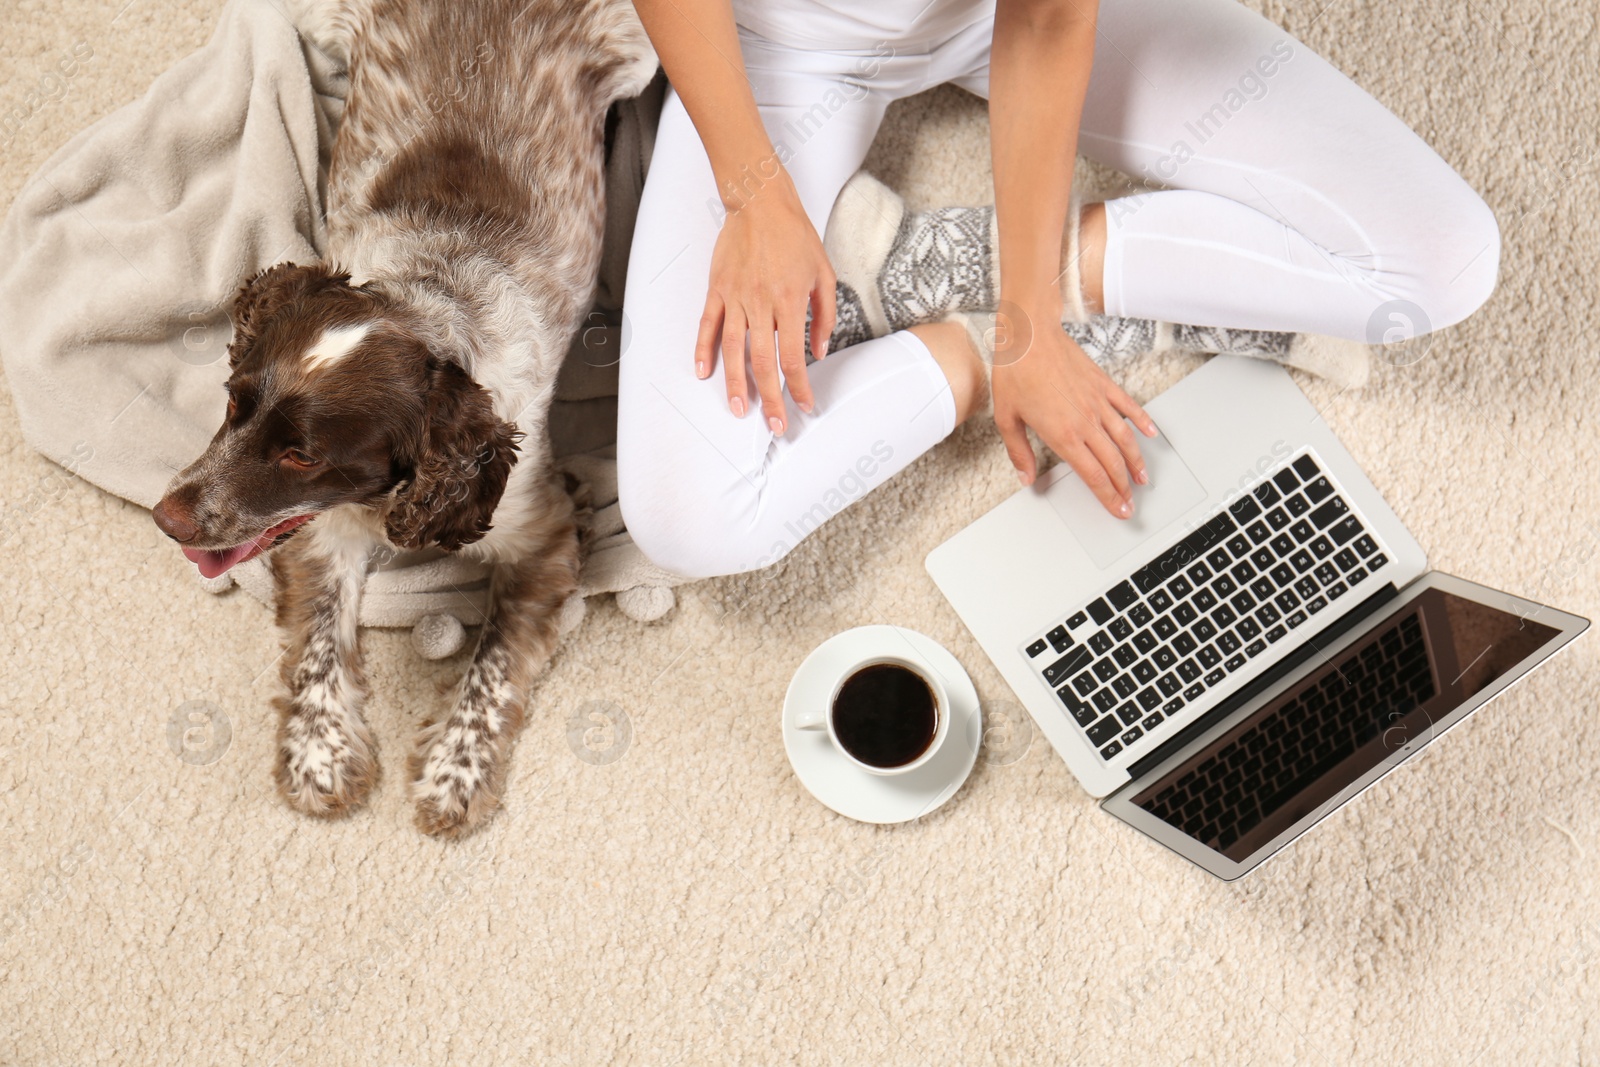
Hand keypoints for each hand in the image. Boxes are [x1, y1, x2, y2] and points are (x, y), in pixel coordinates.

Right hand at [694, 171, 835, 433]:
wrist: (762, 203)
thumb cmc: (796, 237)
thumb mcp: (825, 274)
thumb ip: (826, 315)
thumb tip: (820, 351)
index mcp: (791, 302)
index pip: (793, 356)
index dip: (798, 386)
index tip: (803, 406)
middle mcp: (761, 304)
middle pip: (762, 361)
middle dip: (769, 398)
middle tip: (773, 425)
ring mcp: (735, 297)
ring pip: (733, 349)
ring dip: (735, 383)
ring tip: (739, 409)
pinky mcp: (717, 289)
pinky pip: (707, 325)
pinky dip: (704, 350)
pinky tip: (704, 372)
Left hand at [991, 312, 1157, 517]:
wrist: (1030, 336)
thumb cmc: (1015, 372)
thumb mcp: (1007, 418)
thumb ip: (1019, 452)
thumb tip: (1025, 477)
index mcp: (1062, 434)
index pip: (1092, 475)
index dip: (1108, 496)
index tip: (1117, 509)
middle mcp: (1085, 421)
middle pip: (1112, 463)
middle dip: (1124, 487)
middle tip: (1130, 503)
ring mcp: (1097, 402)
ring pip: (1125, 439)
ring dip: (1136, 462)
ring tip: (1142, 478)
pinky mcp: (1103, 384)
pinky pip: (1129, 406)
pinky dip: (1142, 421)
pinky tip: (1149, 434)